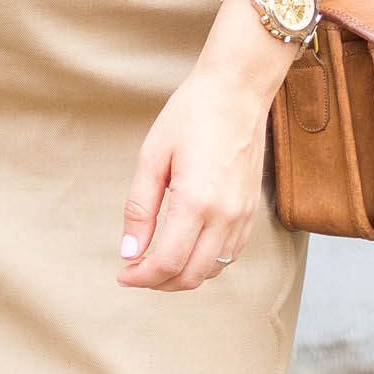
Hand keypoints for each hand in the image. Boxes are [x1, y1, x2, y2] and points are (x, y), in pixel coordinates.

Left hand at [117, 64, 273, 291]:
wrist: (236, 90)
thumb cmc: (191, 115)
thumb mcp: (152, 156)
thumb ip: (139, 208)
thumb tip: (129, 251)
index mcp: (196, 202)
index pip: (167, 263)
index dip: (141, 277)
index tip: (122, 273)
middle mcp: (225, 215)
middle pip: (190, 276)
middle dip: (158, 282)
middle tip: (135, 270)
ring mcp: (243, 215)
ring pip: (212, 271)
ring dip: (182, 276)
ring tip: (156, 261)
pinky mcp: (251, 210)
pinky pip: (230, 255)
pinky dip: (205, 263)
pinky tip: (186, 248)